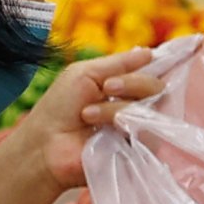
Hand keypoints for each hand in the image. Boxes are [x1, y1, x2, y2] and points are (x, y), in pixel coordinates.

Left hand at [0, 47, 157, 197]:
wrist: (47, 146)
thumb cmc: (60, 108)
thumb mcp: (85, 73)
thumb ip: (119, 63)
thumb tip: (150, 53)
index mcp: (123, 85)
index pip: (151, 71)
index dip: (153, 65)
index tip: (149, 58)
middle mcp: (135, 105)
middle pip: (156, 87)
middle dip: (132, 83)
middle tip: (106, 88)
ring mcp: (138, 129)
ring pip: (151, 108)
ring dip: (116, 107)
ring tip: (88, 115)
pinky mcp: (138, 150)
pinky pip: (147, 131)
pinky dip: (120, 122)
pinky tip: (102, 129)